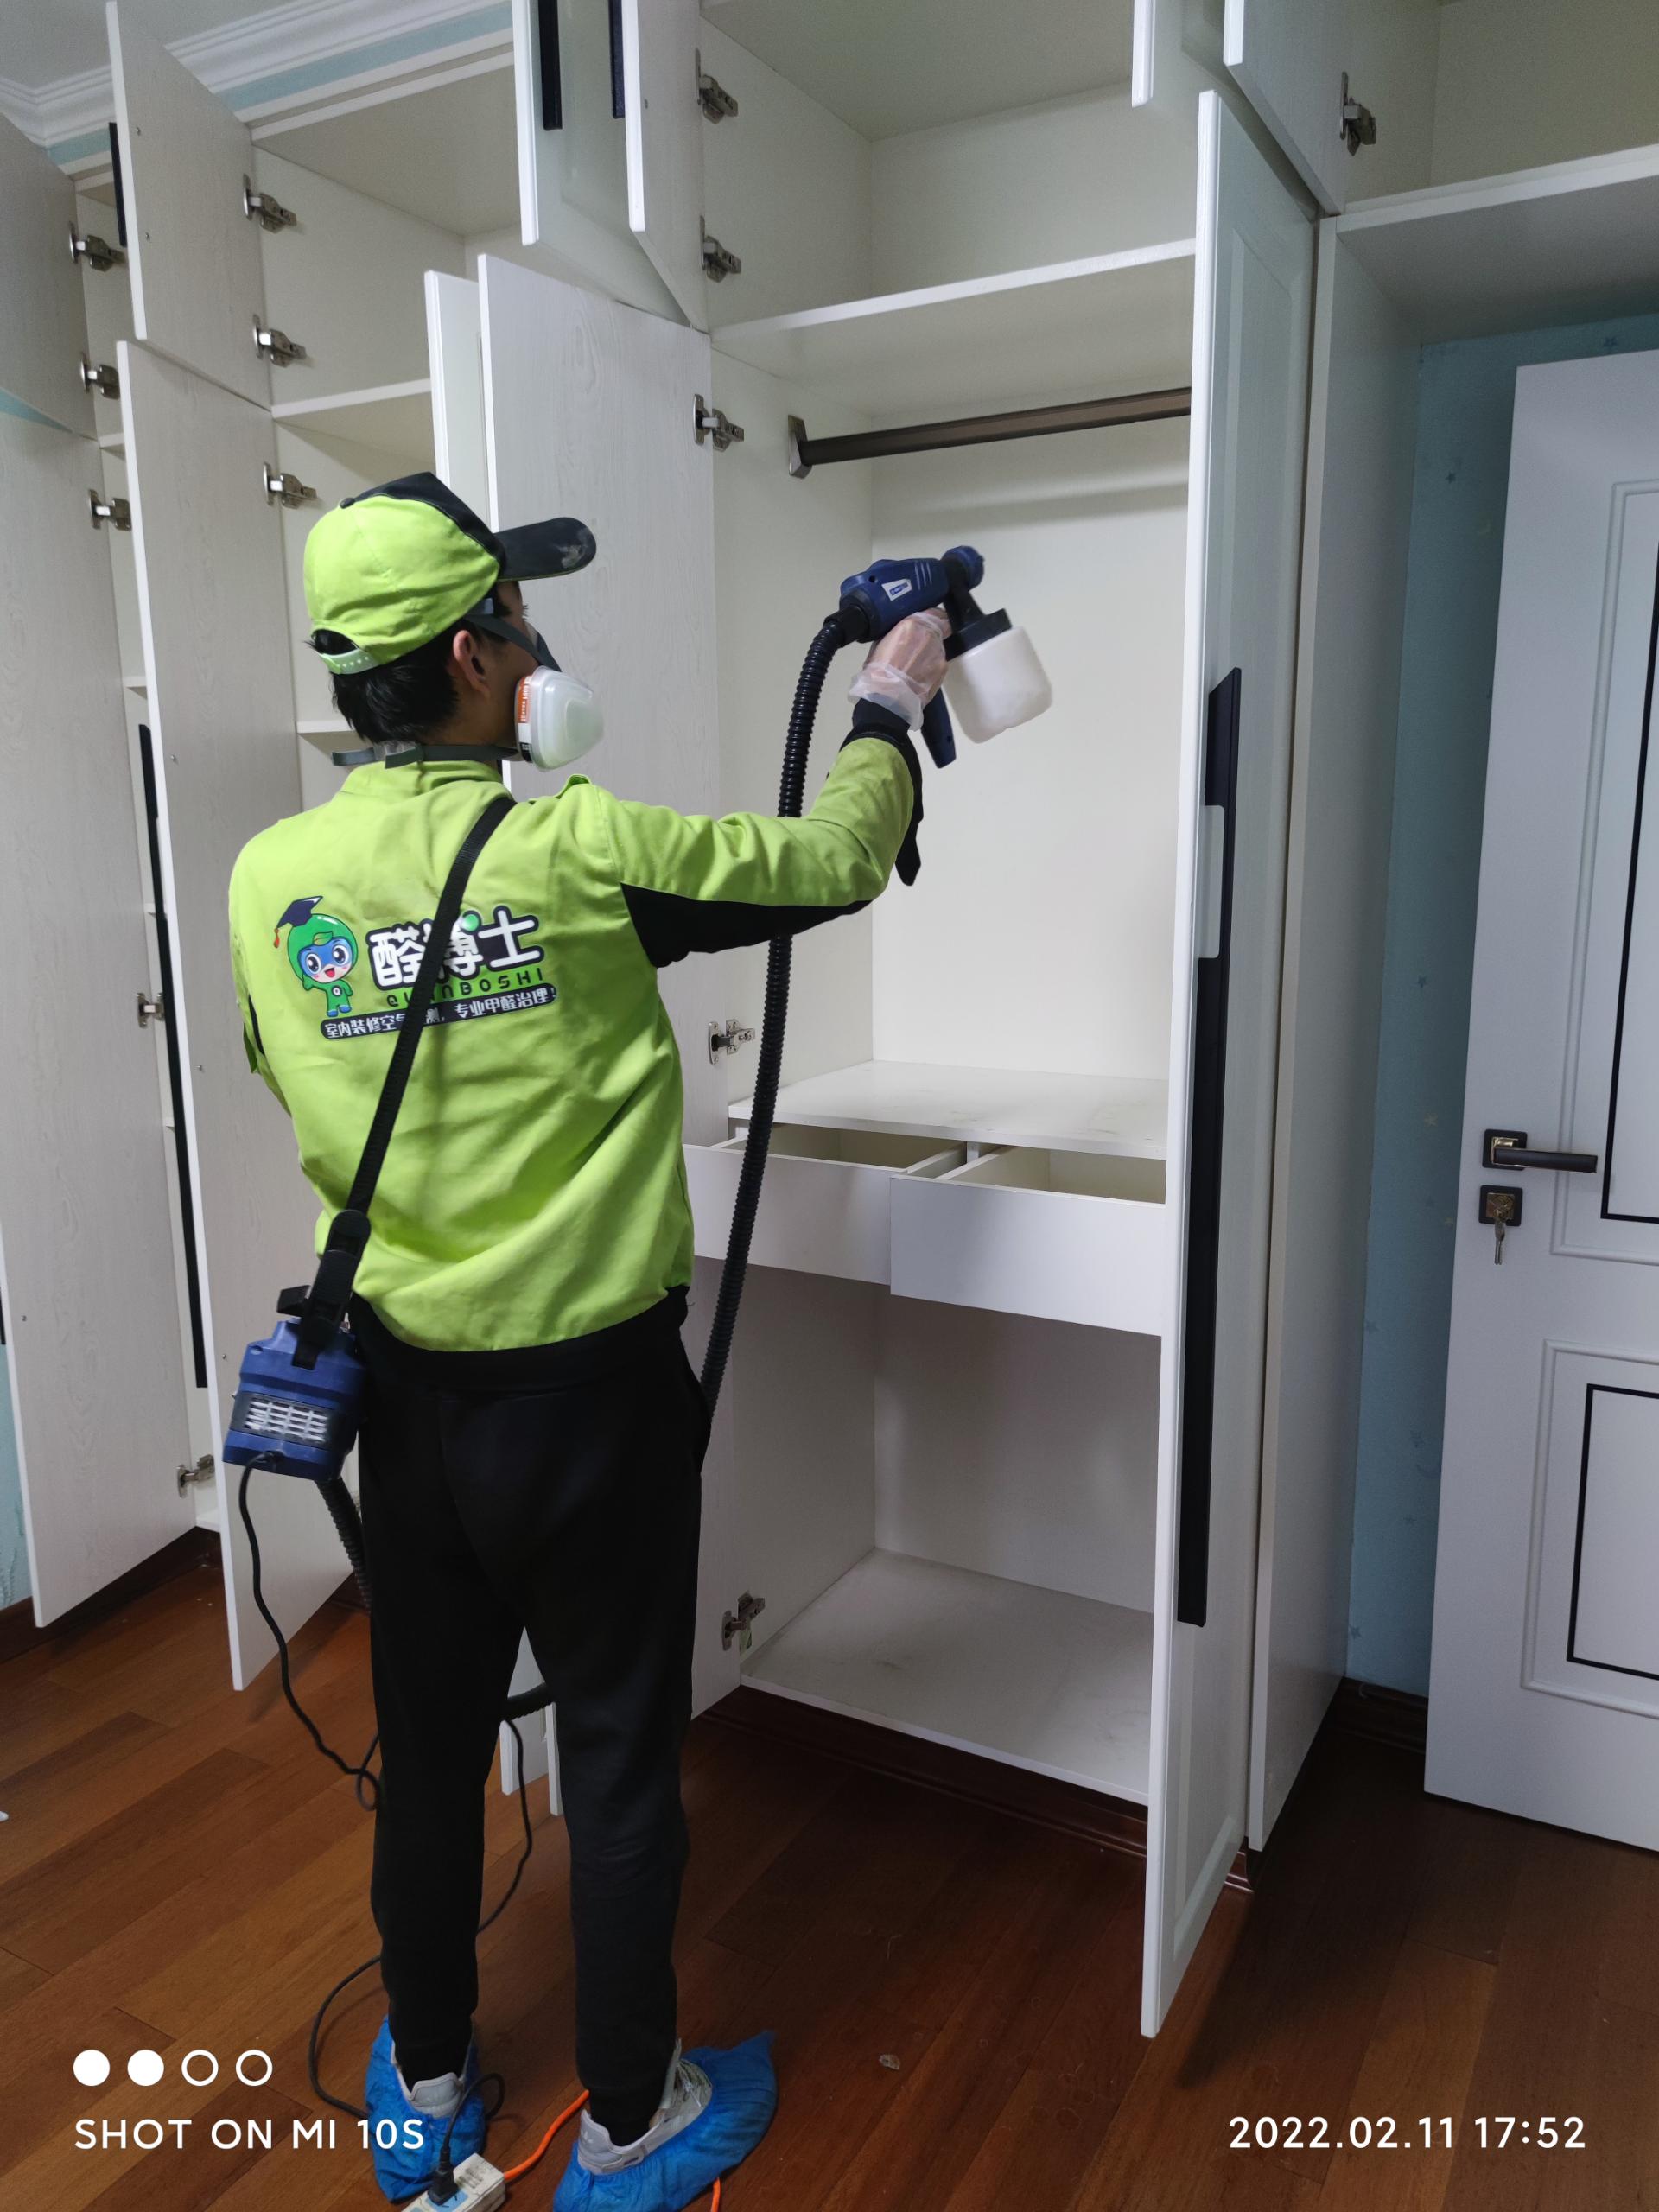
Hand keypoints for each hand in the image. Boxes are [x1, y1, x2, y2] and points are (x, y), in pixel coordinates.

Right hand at [849, 608, 949, 728]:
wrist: (888, 697)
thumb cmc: (879, 670)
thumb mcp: (883, 642)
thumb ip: (899, 633)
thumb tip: (906, 635)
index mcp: (913, 623)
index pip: (934, 613)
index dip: (934, 618)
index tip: (931, 622)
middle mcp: (930, 634)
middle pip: (940, 629)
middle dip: (931, 637)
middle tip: (920, 648)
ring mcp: (940, 652)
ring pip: (939, 649)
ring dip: (930, 654)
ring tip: (916, 667)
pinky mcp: (943, 669)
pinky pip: (939, 664)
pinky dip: (932, 668)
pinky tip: (920, 676)